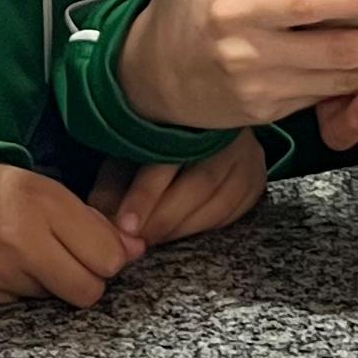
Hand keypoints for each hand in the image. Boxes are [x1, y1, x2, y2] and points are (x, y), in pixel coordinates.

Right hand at [0, 158, 144, 310]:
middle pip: (88, 289)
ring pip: (55, 300)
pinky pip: (21, 307)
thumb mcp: (44, 188)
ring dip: (51, 284)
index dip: (110, 255)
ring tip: (28, 256)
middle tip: (71, 260)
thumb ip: (92, 221)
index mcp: (39, 201)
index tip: (98, 247)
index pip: (107, 255)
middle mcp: (19, 238)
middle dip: (87, 278)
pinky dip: (20, 291)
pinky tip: (5, 268)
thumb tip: (135, 251)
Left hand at [93, 134, 266, 247]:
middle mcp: (226, 132)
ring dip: (183, 228)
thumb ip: (114, 185)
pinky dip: (205, 227)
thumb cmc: (155, 143)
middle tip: (138, 240)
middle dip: (164, 218)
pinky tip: (182, 232)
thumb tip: (101, 216)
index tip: (126, 225)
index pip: (170, 156)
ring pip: (220, 202)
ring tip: (155, 240)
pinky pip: (233, 211)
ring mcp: (248, 156)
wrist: (199, 127)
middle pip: (200, 183)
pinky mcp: (256, 180)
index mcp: (187, 116)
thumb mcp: (128, 156)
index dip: (145, 194)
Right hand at [116, 0, 357, 128]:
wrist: (153, 85)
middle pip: (338, 54)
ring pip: (346, 85)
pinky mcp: (277, 114)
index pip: (302, 6)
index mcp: (232, 14)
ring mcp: (267, 92)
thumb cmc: (177, 6)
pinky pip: (334, 102)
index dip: (353, 0)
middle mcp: (252, 58)